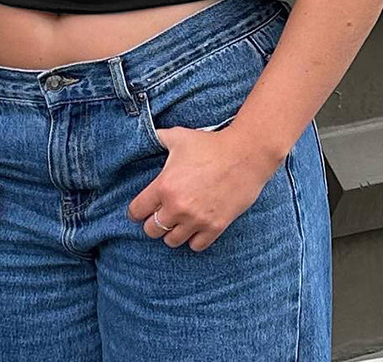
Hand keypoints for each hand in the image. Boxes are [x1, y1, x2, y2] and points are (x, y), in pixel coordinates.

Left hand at [126, 124, 282, 251]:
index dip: (137, 210)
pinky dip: (194, 238)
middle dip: (154, 222)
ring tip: (179, 220)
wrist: (246, 154)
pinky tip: (196, 226)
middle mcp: (177, 207)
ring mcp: (197, 219)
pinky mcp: (215, 226)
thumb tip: (147, 135)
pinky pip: (196, 246)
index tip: (143, 208)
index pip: (136, 212)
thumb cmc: (211, 144)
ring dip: (173, 231)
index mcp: (164, 186)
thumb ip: (158, 138)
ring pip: (172, 241)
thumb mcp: (179, 136)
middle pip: (151, 230)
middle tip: (162, 213)